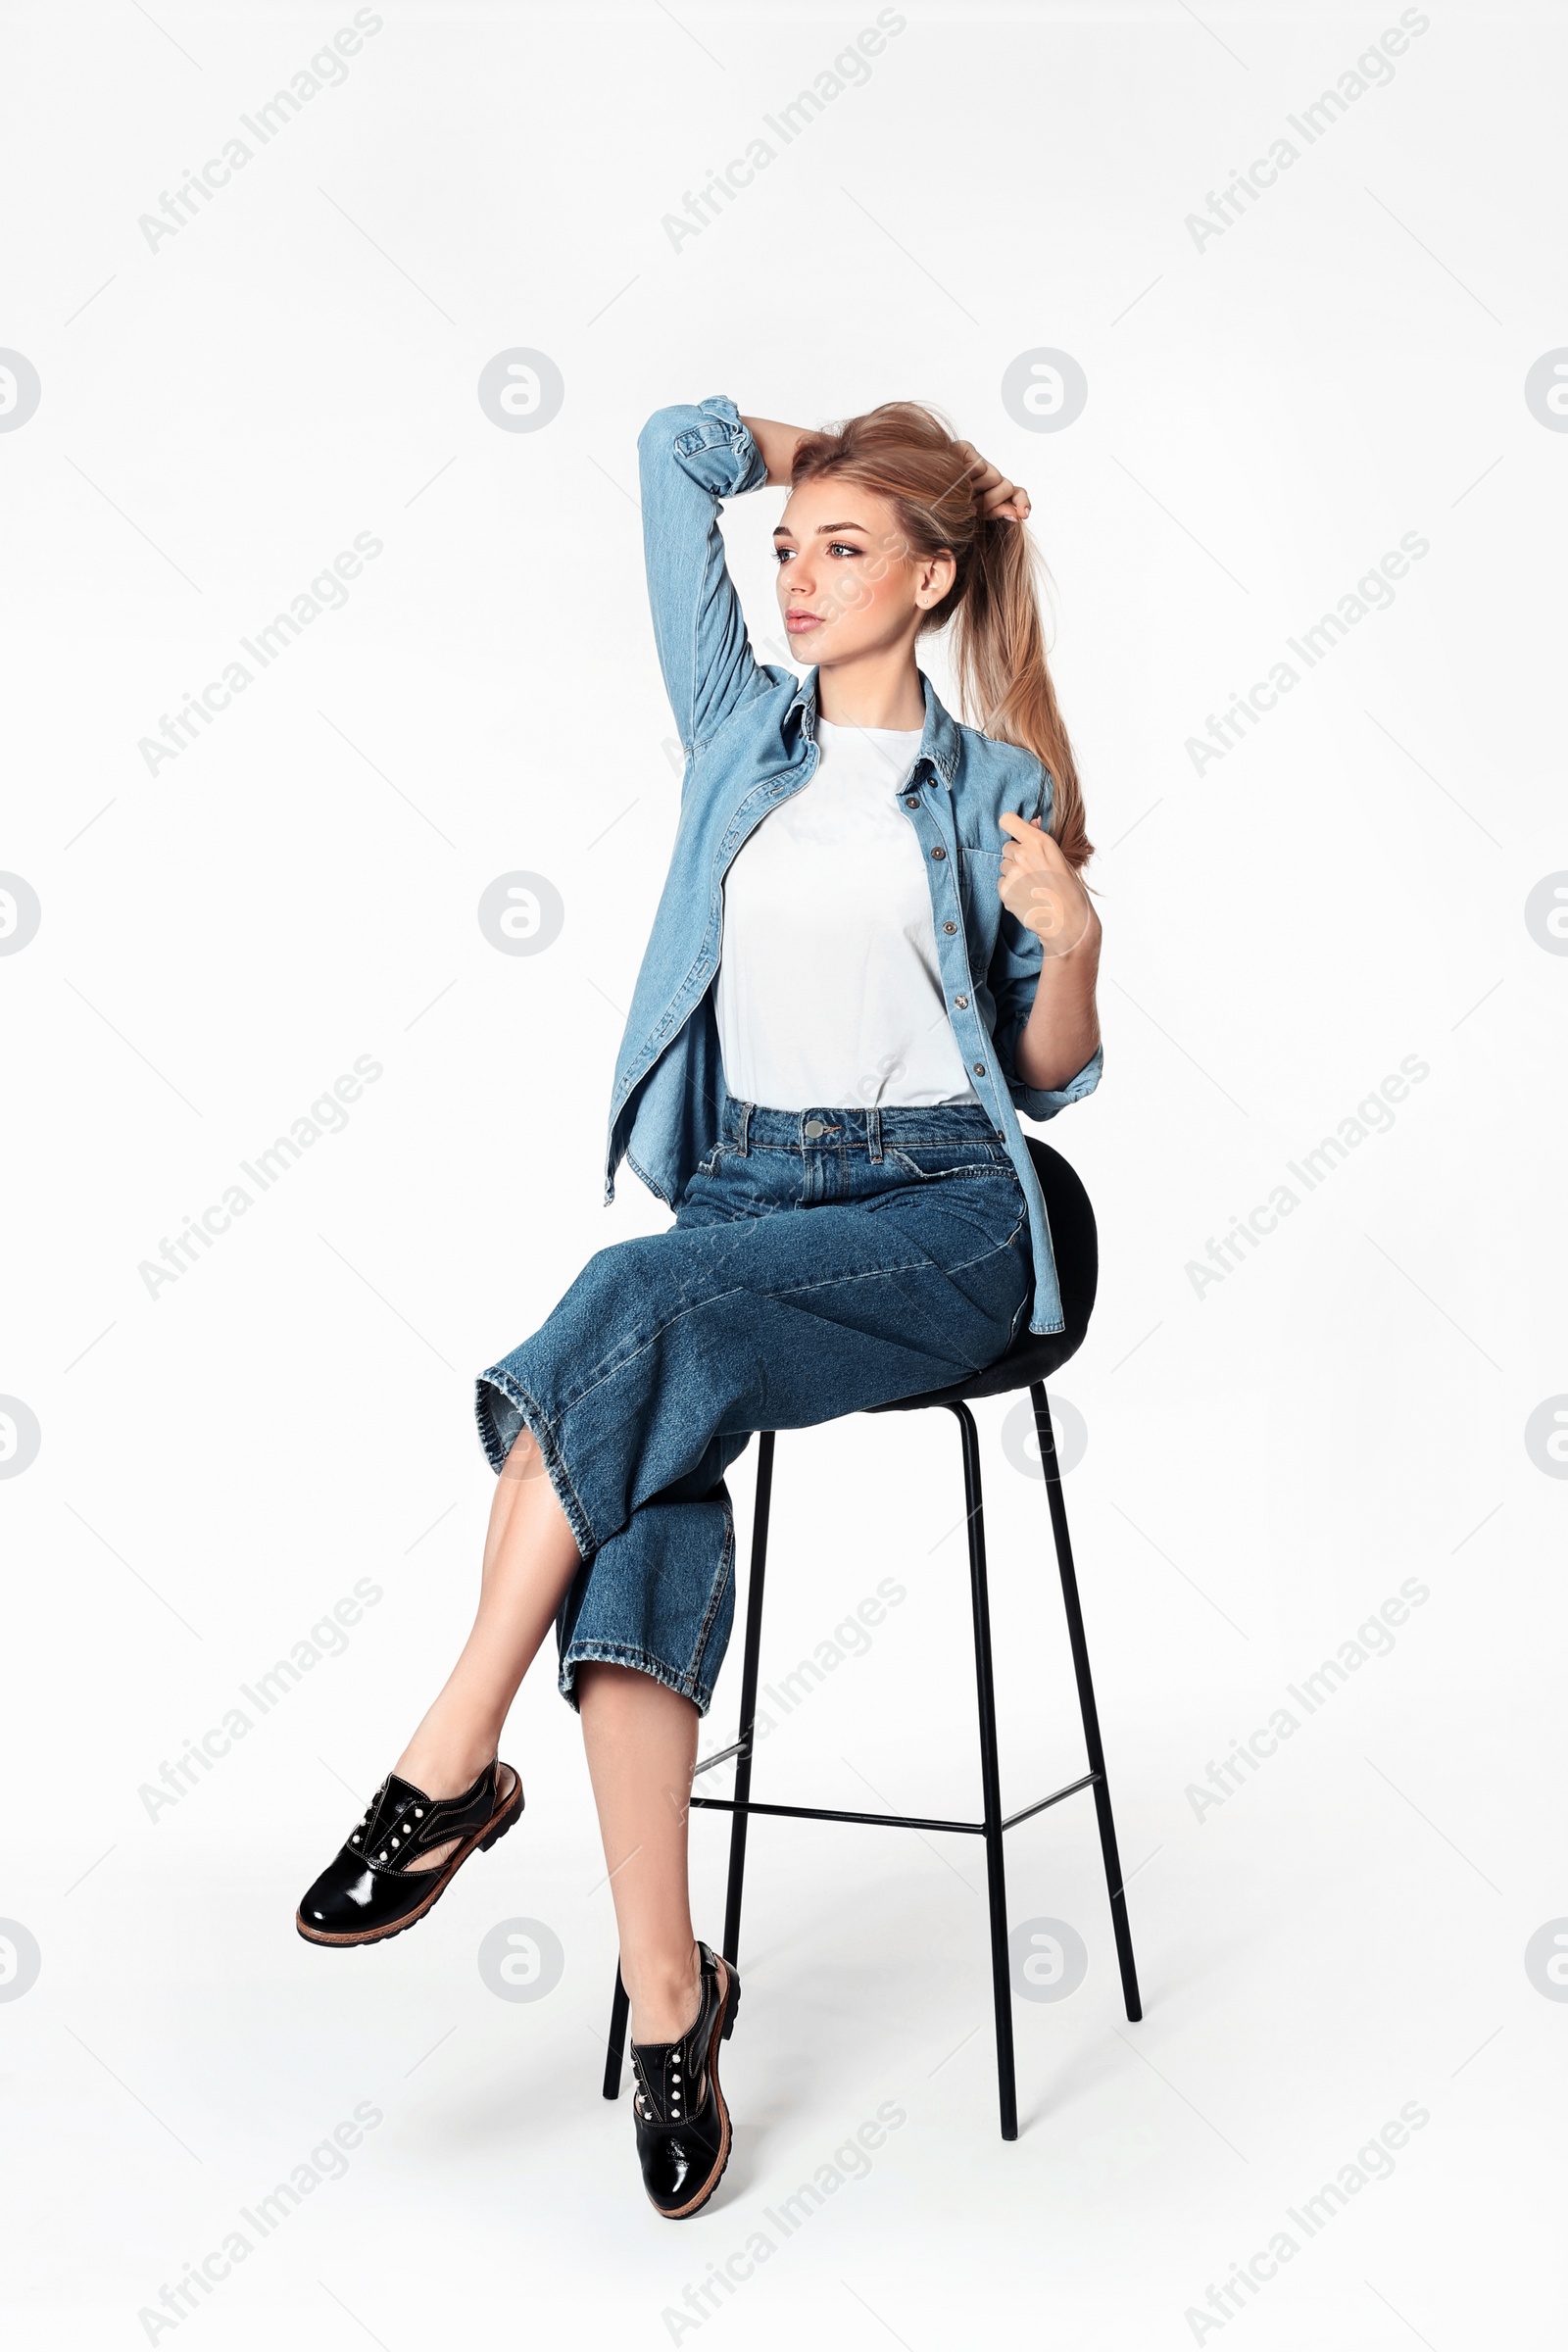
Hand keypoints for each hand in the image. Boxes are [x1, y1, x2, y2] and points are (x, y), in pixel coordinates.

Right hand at [949, 440, 1030, 522]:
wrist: (919, 497)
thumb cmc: (946, 510)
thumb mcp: (975, 516)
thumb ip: (997, 511)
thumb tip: (1019, 514)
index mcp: (991, 491)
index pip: (1015, 492)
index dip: (1021, 501)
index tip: (1023, 514)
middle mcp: (987, 473)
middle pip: (1006, 486)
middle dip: (991, 501)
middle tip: (971, 506)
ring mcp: (976, 460)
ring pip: (996, 478)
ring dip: (979, 493)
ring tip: (960, 495)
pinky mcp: (965, 449)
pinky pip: (978, 466)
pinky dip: (968, 477)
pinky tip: (957, 480)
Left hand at [997, 810, 1096, 957]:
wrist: (1068, 920)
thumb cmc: (1068, 888)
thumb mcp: (1059, 857)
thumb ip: (1040, 838)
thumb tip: (1033, 821)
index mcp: (1039, 842)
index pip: (1007, 820)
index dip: (1010, 827)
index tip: (1015, 834)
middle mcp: (1023, 854)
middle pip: (1006, 847)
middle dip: (1016, 856)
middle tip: (1033, 870)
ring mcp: (1012, 873)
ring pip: (1004, 866)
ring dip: (1013, 873)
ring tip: (1032, 885)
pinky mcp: (1005, 890)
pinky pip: (1001, 882)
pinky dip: (1010, 889)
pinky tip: (1026, 896)